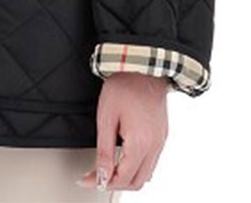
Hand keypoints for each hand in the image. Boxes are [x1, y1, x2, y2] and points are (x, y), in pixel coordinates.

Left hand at [76, 73, 169, 191]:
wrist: (143, 66)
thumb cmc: (124, 86)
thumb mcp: (106, 117)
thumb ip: (104, 150)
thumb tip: (101, 174)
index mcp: (141, 143)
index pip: (122, 178)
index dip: (102, 182)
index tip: (87, 179)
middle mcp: (155, 146)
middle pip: (137, 182)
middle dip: (115, 184)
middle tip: (97, 176)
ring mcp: (161, 141)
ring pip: (146, 174)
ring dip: (127, 177)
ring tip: (108, 169)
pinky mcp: (162, 134)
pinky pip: (151, 161)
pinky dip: (137, 166)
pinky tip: (124, 158)